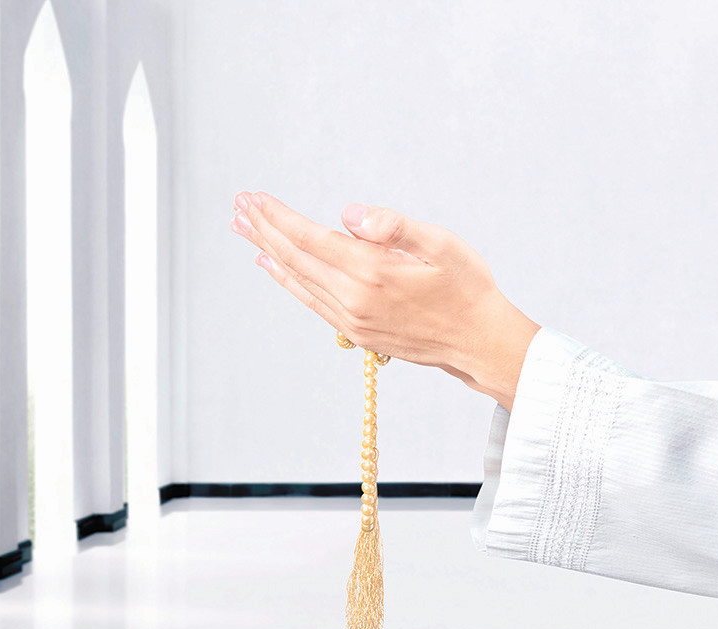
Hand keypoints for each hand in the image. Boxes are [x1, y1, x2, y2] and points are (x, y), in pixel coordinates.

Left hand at [231, 191, 539, 410]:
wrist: (480, 343)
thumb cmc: (468, 288)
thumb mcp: (442, 246)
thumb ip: (394, 227)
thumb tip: (347, 213)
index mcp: (373, 273)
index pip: (311, 238)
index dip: (278, 216)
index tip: (254, 197)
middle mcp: (355, 300)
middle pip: (295, 258)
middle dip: (263, 229)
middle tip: (238, 206)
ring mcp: (352, 320)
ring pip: (298, 280)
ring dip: (268, 251)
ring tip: (244, 229)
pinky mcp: (357, 332)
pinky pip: (310, 301)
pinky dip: (287, 280)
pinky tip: (273, 265)